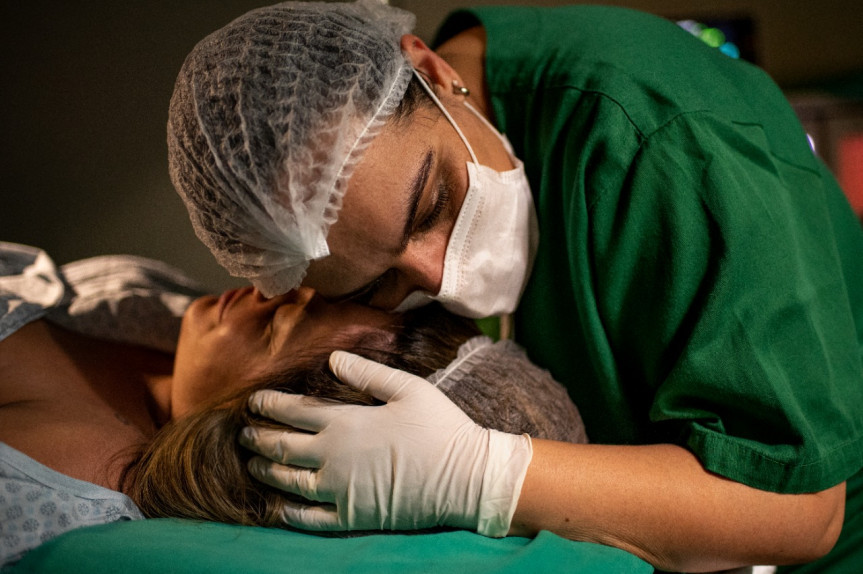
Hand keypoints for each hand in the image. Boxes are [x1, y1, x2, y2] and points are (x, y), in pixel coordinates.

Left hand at [239, 351, 531, 535]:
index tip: (252, 401)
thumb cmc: (440, 426)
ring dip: (265, 470)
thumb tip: (332, 358)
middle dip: (257, 437)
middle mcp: (333, 458)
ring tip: (252, 463)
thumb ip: (366, 373)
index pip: (293, 412)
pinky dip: (287, 512)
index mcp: (345, 423)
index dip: (268, 405)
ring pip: (287, 482)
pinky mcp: (351, 518)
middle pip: (282, 447)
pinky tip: (277, 505)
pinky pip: (308, 518)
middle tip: (243, 432)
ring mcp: (339, 492)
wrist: (465, 477)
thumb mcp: (407, 388)